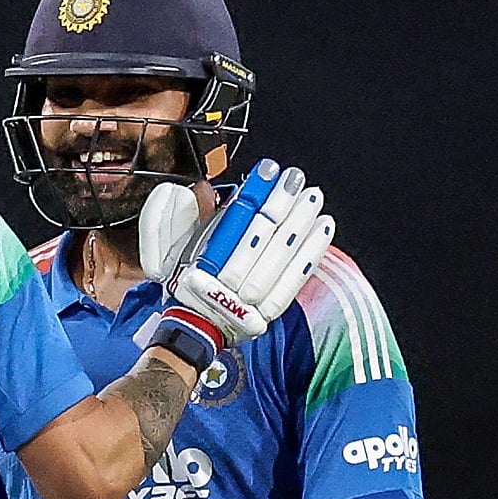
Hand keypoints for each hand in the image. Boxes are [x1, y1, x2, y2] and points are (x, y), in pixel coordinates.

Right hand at [146, 158, 334, 368]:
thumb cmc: (185, 282)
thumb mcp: (174, 249)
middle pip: (260, 237)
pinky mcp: (268, 312)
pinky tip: (323, 227)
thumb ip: (193, 220)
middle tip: (295, 178)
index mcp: (200, 264)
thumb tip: (205, 190)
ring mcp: (248, 300)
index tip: (268, 171)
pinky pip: (293, 280)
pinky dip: (311, 252)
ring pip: (280, 256)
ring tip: (313, 197)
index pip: (232, 223)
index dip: (252, 195)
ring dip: (300, 223)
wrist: (193, 327)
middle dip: (280, 203)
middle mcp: (225, 283)